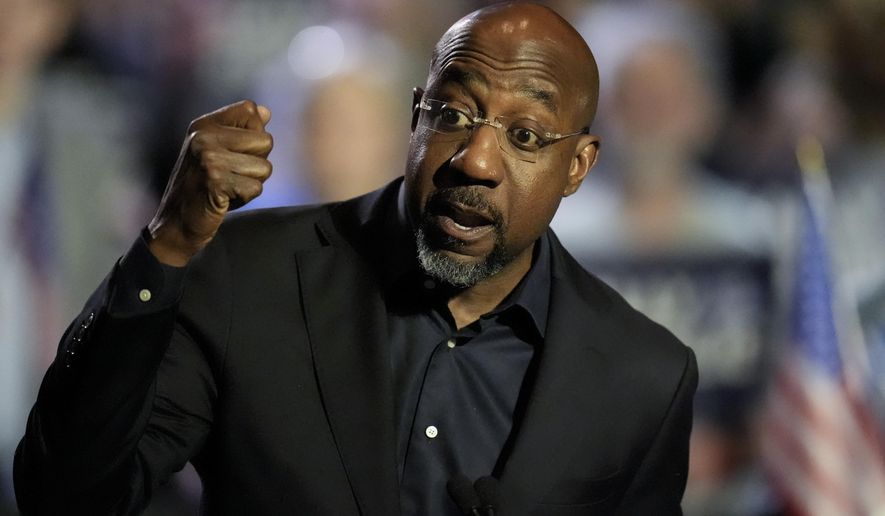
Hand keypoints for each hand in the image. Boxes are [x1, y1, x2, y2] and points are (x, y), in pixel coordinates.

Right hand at [147, 100, 272, 265]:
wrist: (176, 223)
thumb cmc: (201, 187)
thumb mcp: (216, 151)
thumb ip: (241, 130)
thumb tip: (265, 112)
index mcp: (203, 125)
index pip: (250, 110)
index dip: (254, 133)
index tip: (235, 151)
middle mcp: (203, 137)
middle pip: (266, 141)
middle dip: (257, 162)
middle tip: (231, 174)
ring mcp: (208, 159)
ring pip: (265, 167)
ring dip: (252, 183)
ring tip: (227, 187)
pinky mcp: (215, 182)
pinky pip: (256, 188)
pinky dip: (245, 198)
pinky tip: (224, 199)